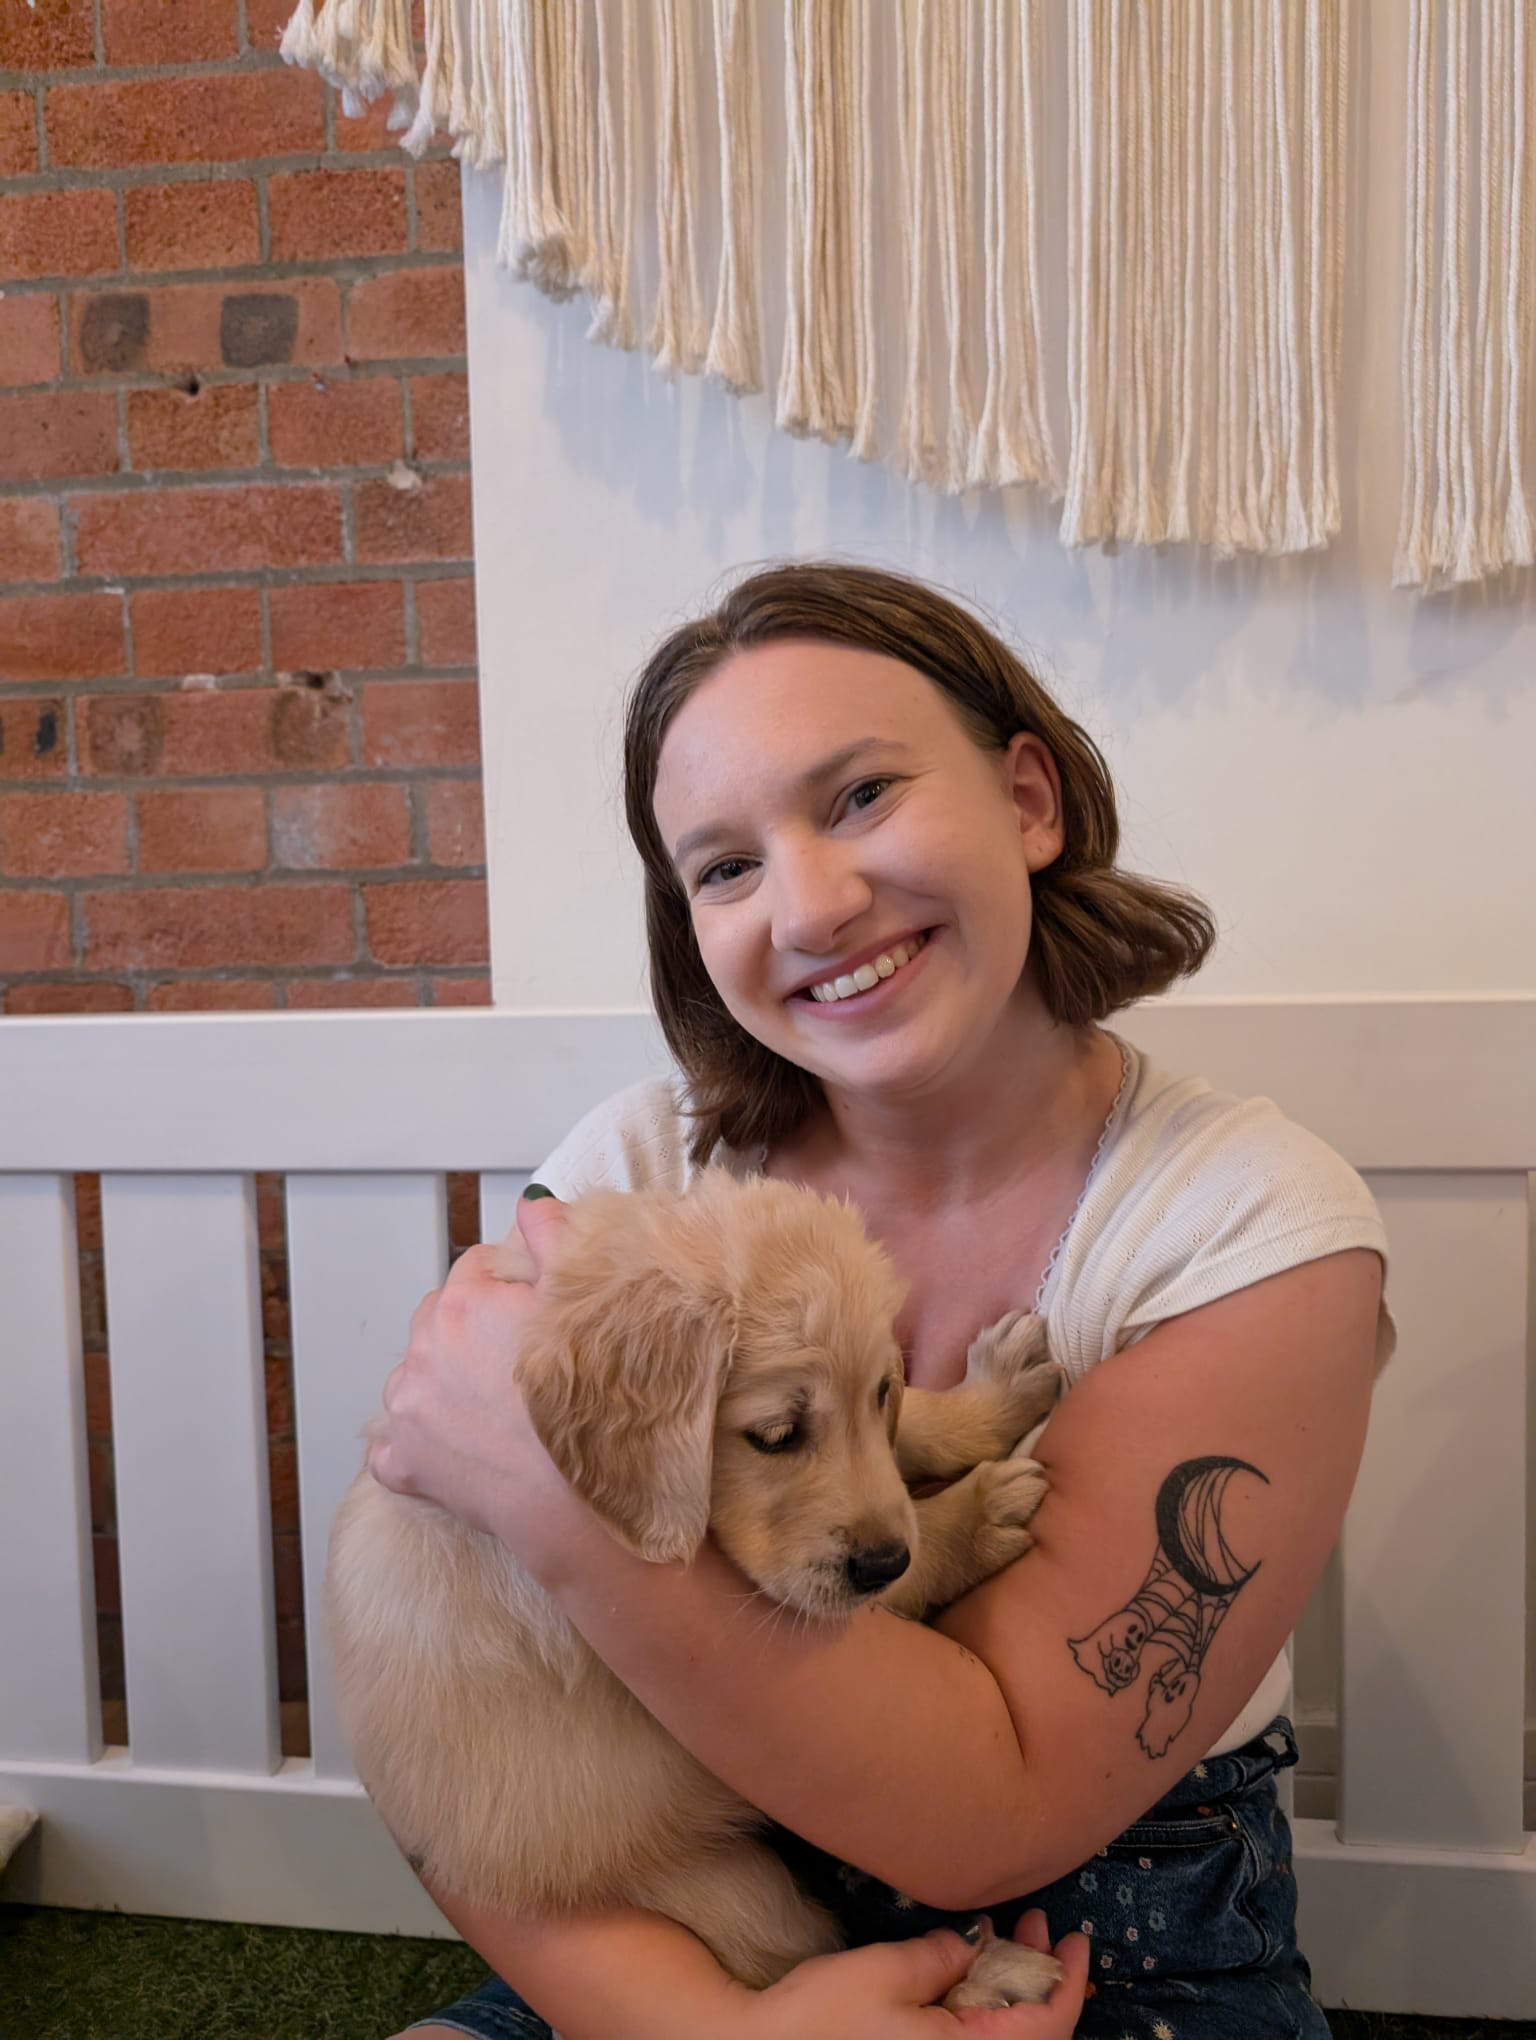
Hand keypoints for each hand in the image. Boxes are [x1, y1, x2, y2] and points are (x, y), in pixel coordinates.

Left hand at [368, 1191, 587, 1561]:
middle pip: (441, 1316)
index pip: (477, 1267)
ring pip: (417, 1375)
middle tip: (522, 1364)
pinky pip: (396, 1444)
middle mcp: (423, 1350)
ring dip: (443, 1383)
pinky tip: (460, 1448)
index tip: (537, 1315)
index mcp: (464, 1303)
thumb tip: (531, 1205)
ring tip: (496, 1407)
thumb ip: (554, 1238)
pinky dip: (418, 1445)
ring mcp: (407, 1410)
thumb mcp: (587, 1303)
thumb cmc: (595, 1406)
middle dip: (473, 1330)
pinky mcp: (403, 1463)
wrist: (585, 1505)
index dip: (513, 1287)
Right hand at [749, 1914, 1089, 2038]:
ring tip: (1006, 1934)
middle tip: (1037, 1921)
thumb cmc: (823, 2017)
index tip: (1077, 1938)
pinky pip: (970, 2038)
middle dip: (1041, 1974)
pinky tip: (969, 1966)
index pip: (1048, 2027)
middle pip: (1031, 2033)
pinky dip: (981, 2002)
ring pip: (1001, 2035)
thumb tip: (980, 1941)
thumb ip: (945, 1956)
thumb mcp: (889, 1972)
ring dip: (1011, 1985)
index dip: (1069, 1982)